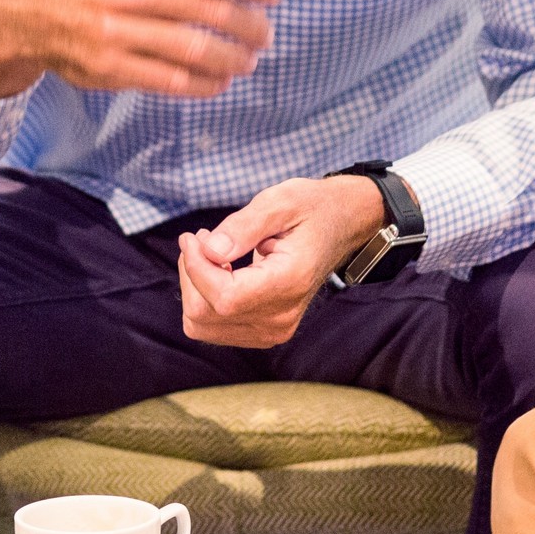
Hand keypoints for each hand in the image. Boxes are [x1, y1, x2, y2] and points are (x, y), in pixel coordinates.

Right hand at [0, 0, 281, 100]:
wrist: (25, 9)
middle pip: (210, 12)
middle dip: (249, 26)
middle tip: (266, 33)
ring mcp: (118, 31)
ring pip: (194, 50)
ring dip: (232, 59)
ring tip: (248, 59)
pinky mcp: (110, 68)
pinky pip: (169, 81)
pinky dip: (203, 84)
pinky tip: (219, 80)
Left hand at [175, 175, 387, 347]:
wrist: (342, 226)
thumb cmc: (311, 208)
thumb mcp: (279, 201)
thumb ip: (243, 226)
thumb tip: (210, 251)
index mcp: (290, 282)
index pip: (224, 297)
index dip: (196, 268)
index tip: (192, 236)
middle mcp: (282, 316)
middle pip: (206, 314)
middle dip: (192, 274)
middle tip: (203, 238)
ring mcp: (275, 329)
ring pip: (203, 325)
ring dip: (194, 288)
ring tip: (211, 252)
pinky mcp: (266, 331)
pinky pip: (214, 327)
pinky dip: (205, 299)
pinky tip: (219, 271)